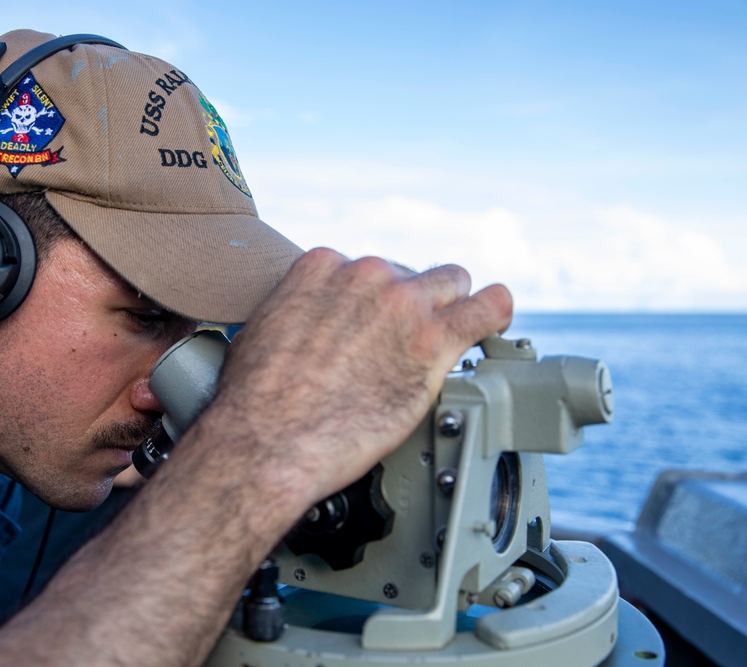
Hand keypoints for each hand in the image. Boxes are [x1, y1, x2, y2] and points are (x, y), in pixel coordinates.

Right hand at [206, 248, 512, 503]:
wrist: (268, 440)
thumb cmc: (256, 398)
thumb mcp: (262, 330)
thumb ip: (296, 312)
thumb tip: (303, 324)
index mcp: (323, 267)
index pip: (366, 269)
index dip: (371, 301)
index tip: (371, 323)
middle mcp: (367, 276)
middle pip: (409, 275)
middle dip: (410, 303)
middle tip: (404, 337)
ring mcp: (404, 307)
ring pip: (453, 284)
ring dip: (453, 305)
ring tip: (456, 326)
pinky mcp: (434, 344)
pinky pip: (487, 309)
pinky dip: (493, 313)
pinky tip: (493, 323)